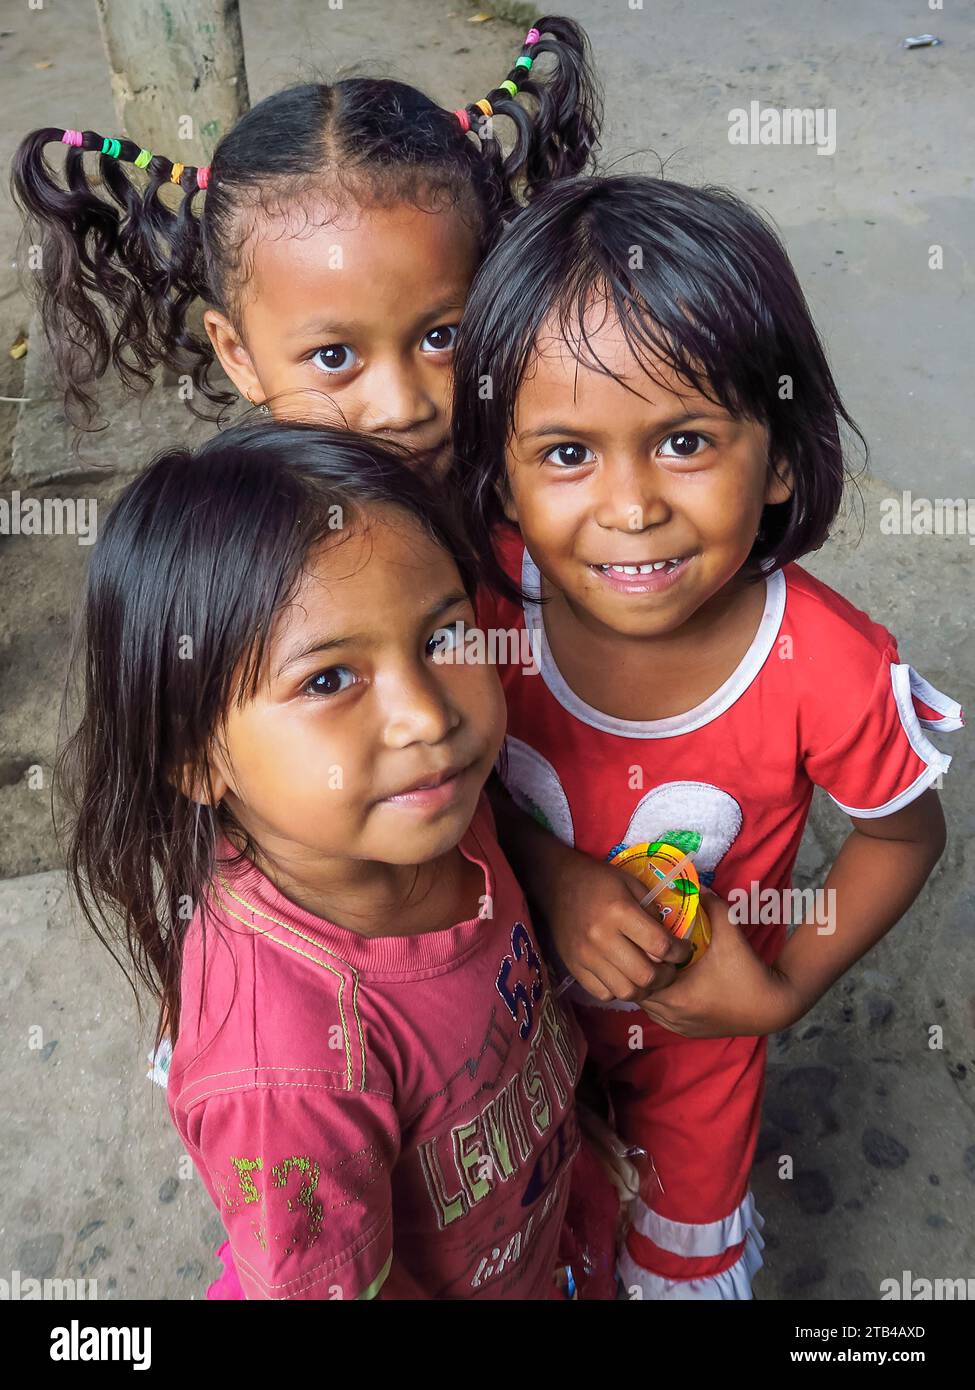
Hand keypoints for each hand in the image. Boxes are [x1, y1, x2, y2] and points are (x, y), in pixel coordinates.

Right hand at [546, 852, 693, 1002]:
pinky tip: (624, 976)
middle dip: (666, 976)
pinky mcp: (574, 967)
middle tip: (670, 968)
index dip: (680, 952)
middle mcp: (601, 937)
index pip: (660, 946)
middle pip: (645, 975)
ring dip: (644, 988)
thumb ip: (653, 912)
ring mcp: (585, 956)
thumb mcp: (632, 884)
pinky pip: (603, 993)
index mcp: (619, 912)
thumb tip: (671, 940)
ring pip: (626, 991)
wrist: (557, 883)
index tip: (684, 949)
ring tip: (649, 975)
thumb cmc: (600, 881)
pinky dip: (619, 990)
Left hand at [637, 892, 802, 1037]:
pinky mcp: (688, 1032)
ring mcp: (680, 1027)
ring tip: (659, 964)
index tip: (647, 942)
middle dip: (642, 970)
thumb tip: (696, 886)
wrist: (773, 1006)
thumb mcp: (730, 932)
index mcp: (677, 997)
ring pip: (648, 1006)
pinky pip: (661, 1015)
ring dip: (650, 986)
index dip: (639, 957)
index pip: (638, 977)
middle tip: (650, 950)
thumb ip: (711, 904)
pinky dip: (661, 1000)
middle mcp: (673, 1017)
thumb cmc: (749, 972)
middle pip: (640, 992)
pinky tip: (672, 983)